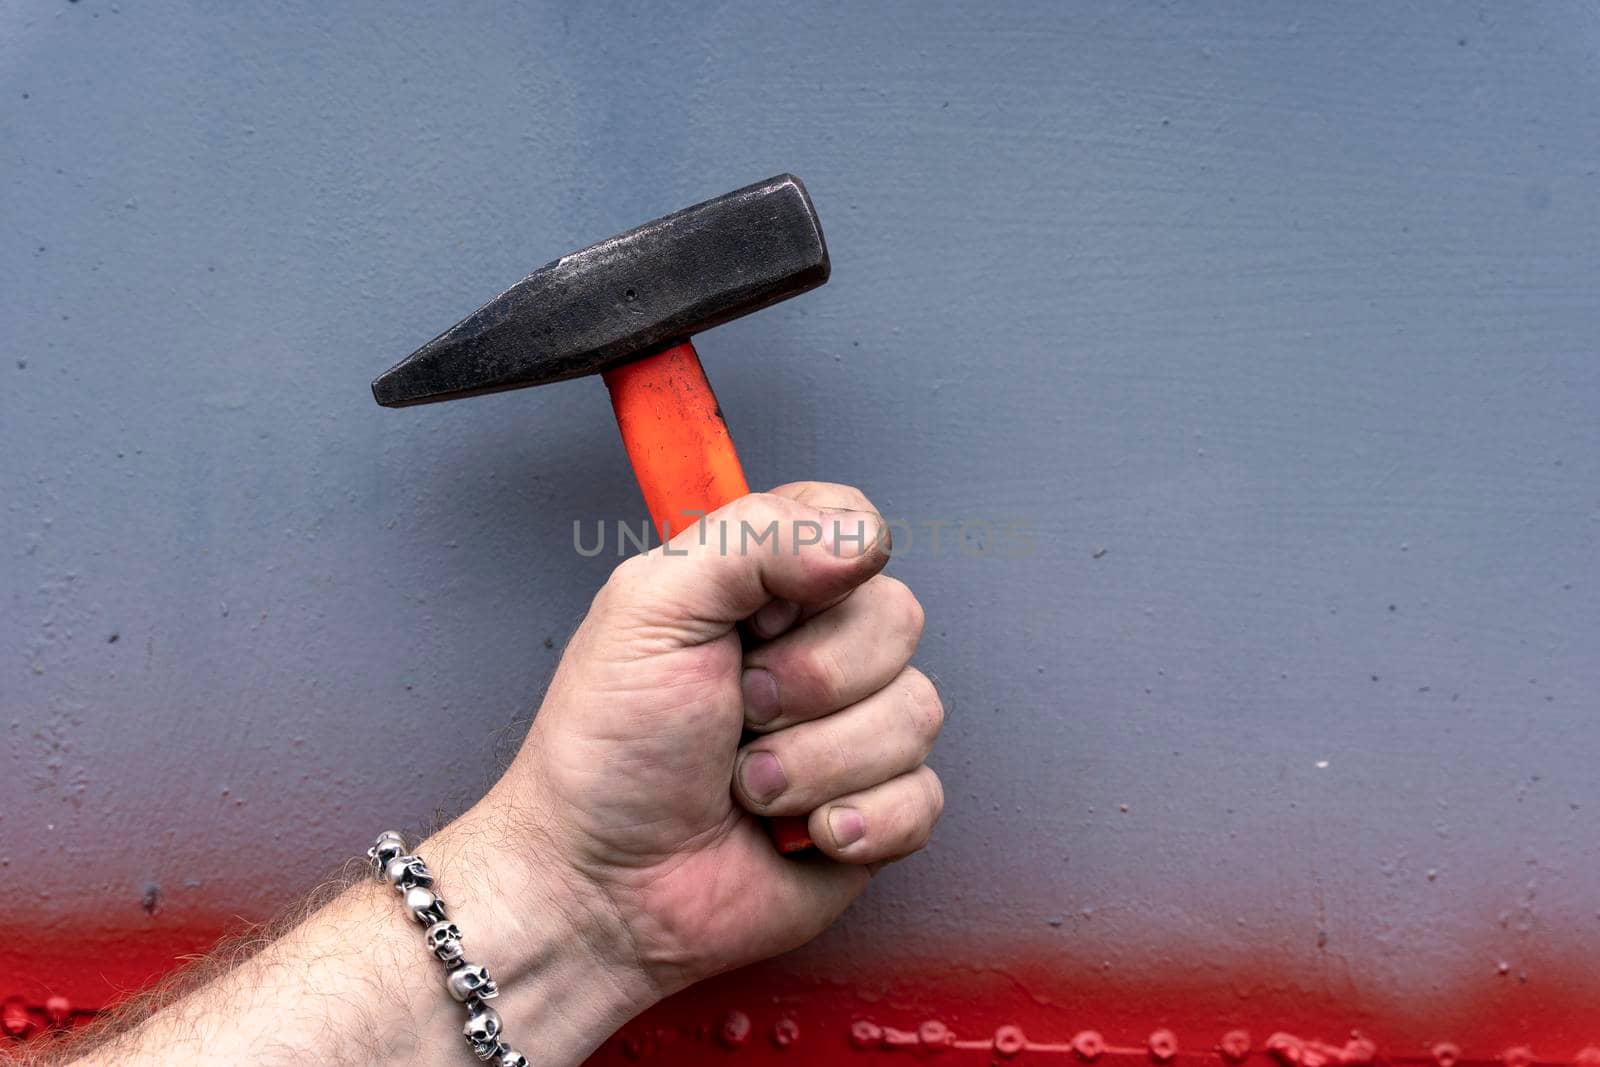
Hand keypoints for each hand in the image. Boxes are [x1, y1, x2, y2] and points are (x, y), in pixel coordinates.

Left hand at [479, 482, 943, 1000]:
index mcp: (763, 588)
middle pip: (897, 619)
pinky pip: (924, 798)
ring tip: (747, 785)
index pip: (853, 525)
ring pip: (915, 712)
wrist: (602, 889)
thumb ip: (750, 538)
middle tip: (736, 712)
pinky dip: (855, 823)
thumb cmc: (605, 752)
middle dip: (806, 681)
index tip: (759, 616)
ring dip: (815, 763)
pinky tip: (795, 835)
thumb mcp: (650, 610)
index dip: (824, 568)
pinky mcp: (877, 813)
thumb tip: (860, 536)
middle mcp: (818, 651)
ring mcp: (853, 732)